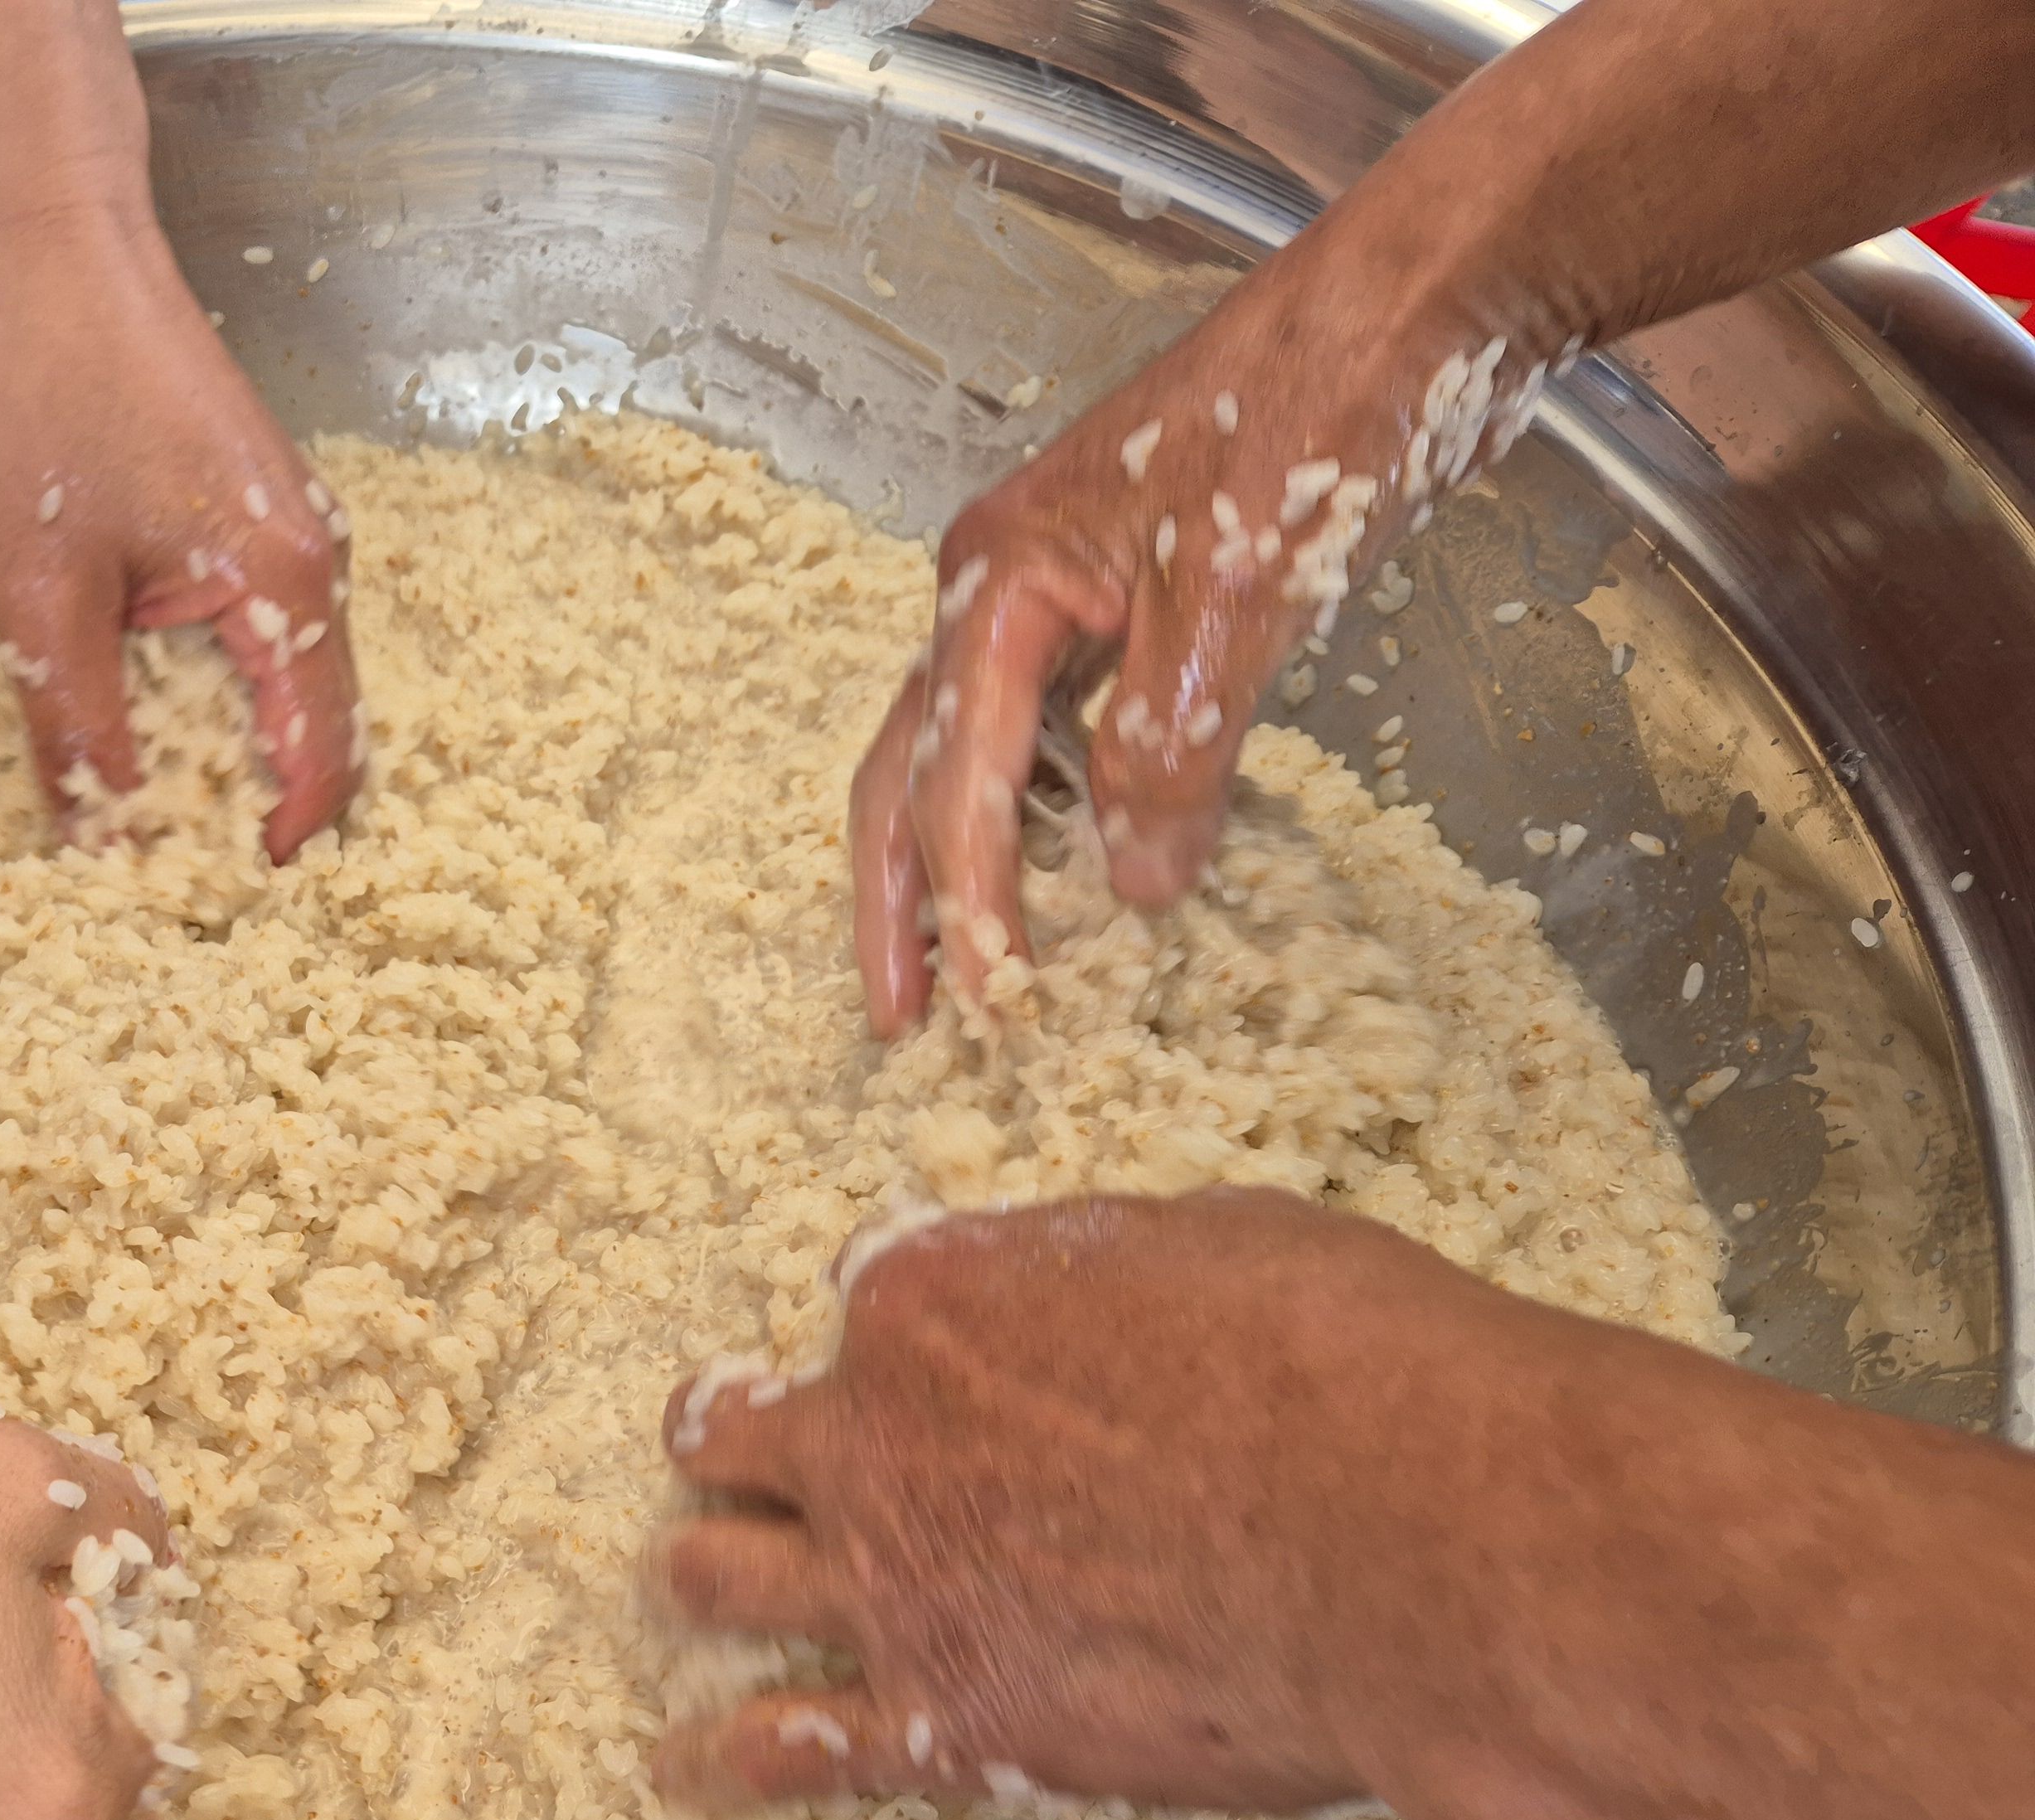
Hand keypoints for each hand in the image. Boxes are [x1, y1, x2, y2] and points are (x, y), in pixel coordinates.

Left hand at [0, 207, 361, 860]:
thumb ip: (83, 734)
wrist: (47, 249)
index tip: (222, 904)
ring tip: (169, 817)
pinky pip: (264, 631)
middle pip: (322, 728)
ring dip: (239, 754)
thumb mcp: (42, 598)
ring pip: (292, 682)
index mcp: (287, 581)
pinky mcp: (256, 510)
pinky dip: (225, 692)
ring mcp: (294, 529)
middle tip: (188, 878)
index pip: (321, 757)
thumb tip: (101, 853)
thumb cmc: (43, 396)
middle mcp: (317, 557)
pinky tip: (158, 721)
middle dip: (264, 812)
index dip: (278, 843)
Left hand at [647, 1190, 1641, 1813]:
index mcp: (933, 1299)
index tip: (937, 1361)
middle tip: (747, 1460)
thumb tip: (1120, 1308)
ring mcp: (888, 1582)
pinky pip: (785, 1750)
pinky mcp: (939, 1717)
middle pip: (743, 1433)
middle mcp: (873, 1432)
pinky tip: (677, 1771)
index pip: (870, 1304)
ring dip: (704, 1574)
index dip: (904, 1337)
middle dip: (741, 1443)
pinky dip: (721, 1762)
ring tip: (691, 1581)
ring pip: (718, 1576)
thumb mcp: (1220, 1249)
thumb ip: (1115, 1283)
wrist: (1405, 1541)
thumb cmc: (1346, 1370)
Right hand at [853, 254, 1542, 1032]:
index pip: (954, 773)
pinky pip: (1061, 724)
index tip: (988, 1003)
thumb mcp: (1238, 595)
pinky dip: (1054, 803)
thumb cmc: (1317, 409)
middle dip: (905, 896)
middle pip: (916, 765)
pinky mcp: (1140, 595)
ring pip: (979, 748)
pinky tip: (1081, 859)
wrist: (1419, 302)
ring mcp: (1069, 588)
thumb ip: (1170, 742)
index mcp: (1002, 574)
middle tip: (904, 1013)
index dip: (967, 899)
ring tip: (971, 958)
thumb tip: (1136, 882)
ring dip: (968, 856)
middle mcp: (1009, 583)